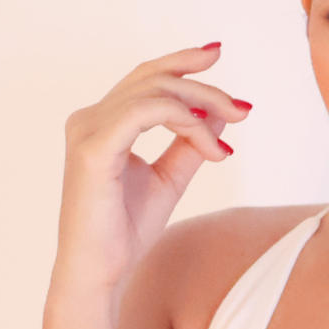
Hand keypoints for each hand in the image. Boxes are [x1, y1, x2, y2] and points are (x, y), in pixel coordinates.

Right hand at [54, 42, 252, 292]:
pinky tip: (207, 139)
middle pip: (153, 79)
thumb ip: (190, 143)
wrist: (100, 273)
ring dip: (201, 105)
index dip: (181, 61)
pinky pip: (144, 113)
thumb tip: (219, 112)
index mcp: (101, 123)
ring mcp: (87, 130)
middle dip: (204, 86)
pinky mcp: (92, 149)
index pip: (144, 78)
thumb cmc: (125, 232)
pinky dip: (183, 120)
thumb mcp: (170, 178)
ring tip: (232, 126)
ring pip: (153, 92)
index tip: (217, 55)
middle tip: (242, 107)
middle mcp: (89, 119)